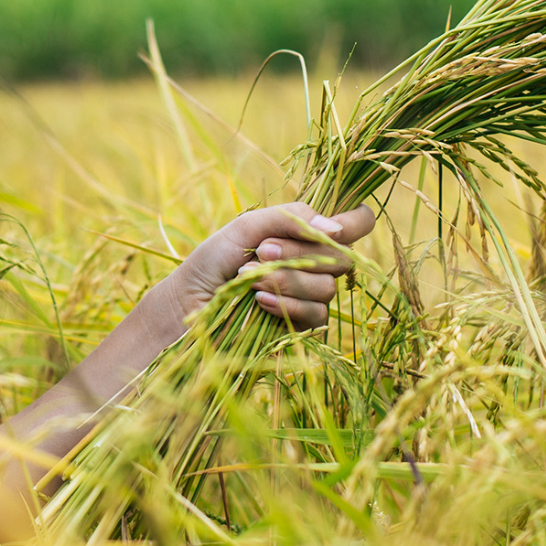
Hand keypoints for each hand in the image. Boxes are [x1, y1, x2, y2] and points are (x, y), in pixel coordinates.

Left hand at [153, 203, 377, 329]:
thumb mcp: (248, 226)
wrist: (188, 303)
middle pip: (344, 257)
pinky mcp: (302, 327)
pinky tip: (258, 301)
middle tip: (262, 251)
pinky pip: (315, 315)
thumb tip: (336, 230)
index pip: (357, 223)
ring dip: (286, 280)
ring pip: (327, 288)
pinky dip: (285, 304)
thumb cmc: (214, 260)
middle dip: (301, 253)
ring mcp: (311, 297)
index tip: (329, 228)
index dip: (354, 223)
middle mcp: (317, 265)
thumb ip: (291, 218)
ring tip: (249, 277)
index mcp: (308, 234)